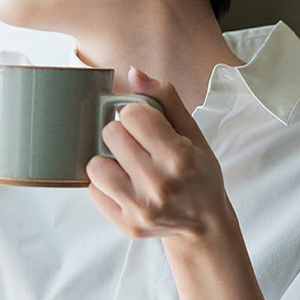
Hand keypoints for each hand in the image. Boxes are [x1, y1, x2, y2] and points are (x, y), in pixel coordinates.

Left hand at [86, 68, 239, 249]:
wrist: (204, 225)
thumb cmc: (200, 175)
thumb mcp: (193, 134)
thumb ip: (165, 99)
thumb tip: (133, 73)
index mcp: (179, 157)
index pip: (131, 114)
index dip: (136, 113)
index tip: (147, 124)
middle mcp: (159, 184)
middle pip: (110, 134)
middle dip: (122, 134)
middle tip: (138, 145)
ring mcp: (141, 207)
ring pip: (95, 165)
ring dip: (108, 160)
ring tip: (128, 165)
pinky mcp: (126, 224)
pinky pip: (94, 190)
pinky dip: (106, 184)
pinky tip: (126, 184)